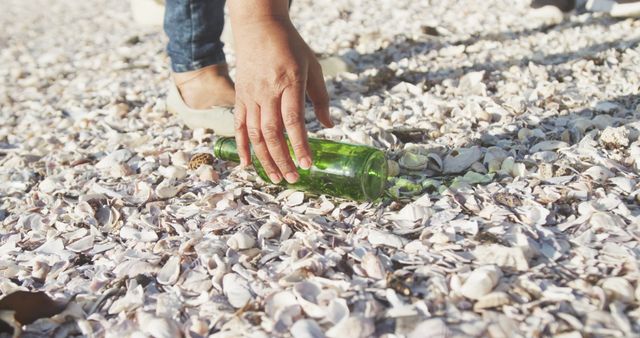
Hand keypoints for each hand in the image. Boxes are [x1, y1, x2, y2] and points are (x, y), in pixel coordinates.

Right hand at [231, 16, 332, 183]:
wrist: (259, 26)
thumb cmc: (290, 47)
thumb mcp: (313, 67)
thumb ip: (321, 98)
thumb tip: (329, 126)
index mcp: (289, 83)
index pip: (293, 121)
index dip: (300, 145)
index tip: (308, 164)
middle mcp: (267, 91)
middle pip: (272, 132)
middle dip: (283, 159)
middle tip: (293, 178)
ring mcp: (250, 95)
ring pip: (254, 133)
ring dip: (265, 159)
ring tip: (276, 177)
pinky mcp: (240, 96)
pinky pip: (238, 125)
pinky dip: (242, 146)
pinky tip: (248, 165)